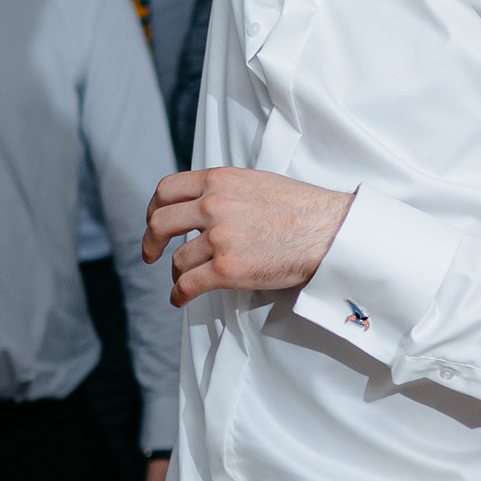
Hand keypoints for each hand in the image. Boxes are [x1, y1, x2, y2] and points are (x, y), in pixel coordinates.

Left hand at [142, 166, 354, 309]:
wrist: (328, 231)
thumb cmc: (302, 209)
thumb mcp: (257, 183)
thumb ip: (225, 190)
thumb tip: (204, 205)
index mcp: (220, 181)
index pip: (168, 190)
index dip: (154, 208)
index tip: (153, 221)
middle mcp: (214, 205)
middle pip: (161, 222)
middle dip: (151, 241)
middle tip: (151, 253)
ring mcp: (219, 237)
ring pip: (178, 259)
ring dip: (177, 272)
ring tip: (182, 279)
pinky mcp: (226, 268)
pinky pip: (188, 284)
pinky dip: (179, 295)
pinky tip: (179, 299)